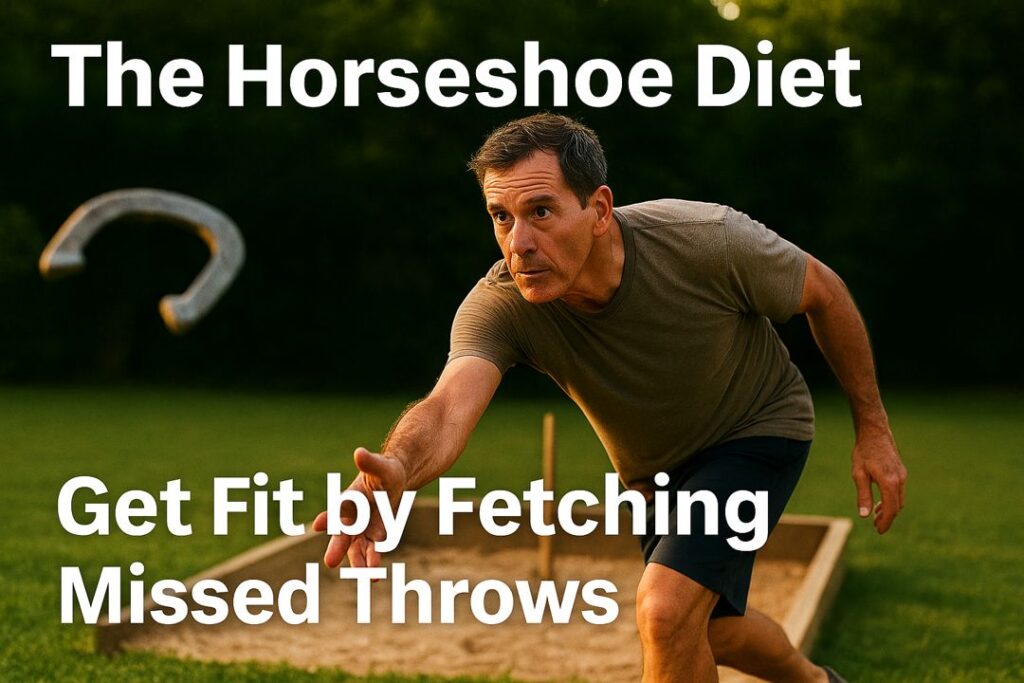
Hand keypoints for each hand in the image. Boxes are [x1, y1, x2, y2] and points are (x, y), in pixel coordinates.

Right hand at [312, 447, 407, 568]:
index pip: (336, 509)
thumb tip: (359, 452)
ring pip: (357, 549)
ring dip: (359, 562)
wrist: (394, 482)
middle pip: (342, 534)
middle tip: (329, 562)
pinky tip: (375, 575)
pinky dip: (373, 561)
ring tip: (365, 575)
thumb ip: (370, 462)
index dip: (328, 517)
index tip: (317, 525)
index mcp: (349, 500)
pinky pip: (373, 551)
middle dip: (337, 547)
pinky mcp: (375, 537)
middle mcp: (352, 518)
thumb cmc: (384, 471)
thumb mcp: (381, 466)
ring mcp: (362, 529)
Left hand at [851, 428, 906, 533]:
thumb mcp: (858, 474)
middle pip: (897, 506)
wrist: (875, 432)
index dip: (885, 522)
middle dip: (887, 518)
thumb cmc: (864, 452)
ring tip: (876, 515)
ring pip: (899, 499)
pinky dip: (891, 499)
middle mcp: (899, 480)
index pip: (891, 509)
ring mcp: (902, 475)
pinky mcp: (901, 472)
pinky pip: (898, 491)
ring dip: (889, 509)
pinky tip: (880, 501)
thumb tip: (864, 516)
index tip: (879, 531)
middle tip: (876, 527)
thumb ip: (863, 495)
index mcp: (889, 482)